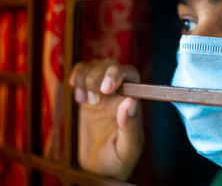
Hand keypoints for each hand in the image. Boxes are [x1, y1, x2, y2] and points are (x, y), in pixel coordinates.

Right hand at [69, 58, 143, 180]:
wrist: (96, 168)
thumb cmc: (117, 159)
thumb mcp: (127, 148)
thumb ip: (130, 127)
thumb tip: (130, 101)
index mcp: (131, 101)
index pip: (130, 73)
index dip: (117, 74)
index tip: (106, 88)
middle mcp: (118, 92)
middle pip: (110, 65)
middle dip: (97, 77)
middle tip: (92, 102)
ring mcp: (100, 91)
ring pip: (94, 65)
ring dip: (86, 78)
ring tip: (83, 102)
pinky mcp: (85, 93)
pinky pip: (81, 72)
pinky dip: (77, 76)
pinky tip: (77, 94)